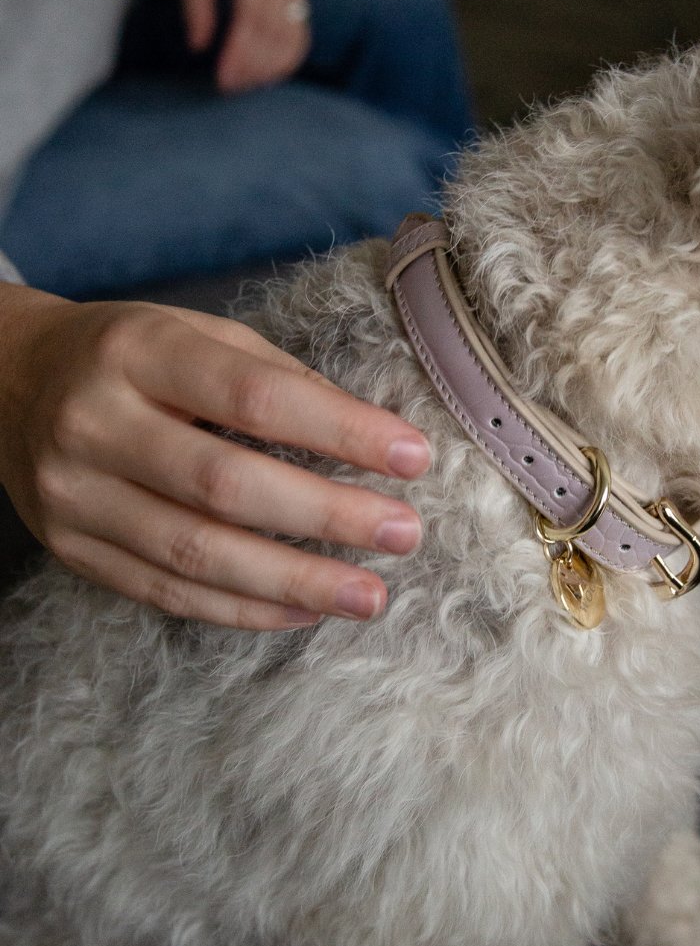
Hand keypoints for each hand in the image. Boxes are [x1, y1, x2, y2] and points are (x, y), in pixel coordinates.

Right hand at [0, 286, 430, 629]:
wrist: (9, 381)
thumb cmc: (130, 354)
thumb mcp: (197, 334)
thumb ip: (277, 379)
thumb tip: (372, 436)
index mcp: (138, 352)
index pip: (254, 397)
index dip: (341, 431)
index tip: (413, 457)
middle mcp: (96, 424)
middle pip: (227, 485)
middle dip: (328, 516)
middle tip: (404, 534)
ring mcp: (75, 496)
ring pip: (196, 554)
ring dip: (295, 582)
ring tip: (369, 596)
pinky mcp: (72, 550)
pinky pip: (167, 594)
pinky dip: (243, 609)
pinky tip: (303, 611)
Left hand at [182, 0, 310, 93]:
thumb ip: (196, 6)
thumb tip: (197, 47)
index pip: (252, 16)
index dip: (240, 52)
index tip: (223, 78)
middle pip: (274, 33)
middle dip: (252, 65)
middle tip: (229, 86)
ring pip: (291, 42)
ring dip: (268, 70)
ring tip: (243, 84)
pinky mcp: (303, 5)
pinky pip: (299, 43)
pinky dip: (283, 65)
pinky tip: (263, 77)